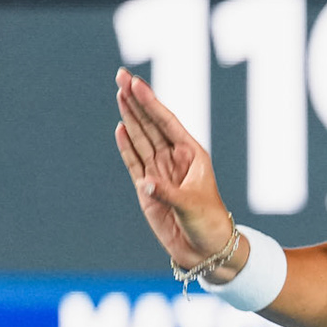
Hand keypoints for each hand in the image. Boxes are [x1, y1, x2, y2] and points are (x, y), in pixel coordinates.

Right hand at [114, 68, 235, 269]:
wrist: (206, 249)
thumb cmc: (208, 224)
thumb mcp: (191, 206)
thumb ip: (166, 193)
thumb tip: (144, 184)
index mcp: (192, 155)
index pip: (167, 122)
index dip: (150, 102)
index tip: (135, 82)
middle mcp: (175, 159)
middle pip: (151, 124)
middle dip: (136, 100)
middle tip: (120, 76)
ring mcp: (160, 172)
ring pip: (141, 138)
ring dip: (129, 117)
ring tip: (118, 93)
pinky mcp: (148, 188)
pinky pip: (134, 162)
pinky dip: (126, 146)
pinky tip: (120, 128)